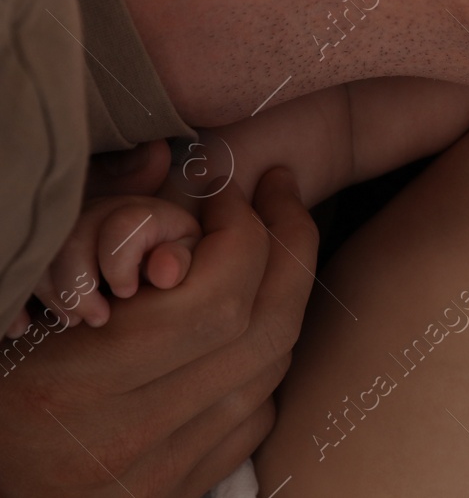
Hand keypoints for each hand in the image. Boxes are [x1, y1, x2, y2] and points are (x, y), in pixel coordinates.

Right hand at [0, 168, 316, 497]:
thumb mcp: (20, 292)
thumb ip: (92, 226)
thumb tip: (165, 158)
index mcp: (82, 381)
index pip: (219, 299)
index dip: (243, 229)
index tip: (228, 190)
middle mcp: (133, 434)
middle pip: (266, 328)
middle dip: (288, 245)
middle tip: (276, 195)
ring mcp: (163, 472)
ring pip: (271, 367)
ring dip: (282, 295)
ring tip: (266, 246)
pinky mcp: (180, 491)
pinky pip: (256, 414)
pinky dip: (261, 356)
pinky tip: (242, 320)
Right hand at [33, 195, 201, 328]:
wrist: (145, 255)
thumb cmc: (167, 256)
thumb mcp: (184, 255)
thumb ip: (179, 258)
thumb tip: (165, 271)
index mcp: (138, 212)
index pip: (122, 226)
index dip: (121, 265)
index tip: (127, 292)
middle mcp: (98, 213)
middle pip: (73, 241)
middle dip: (80, 287)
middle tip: (96, 318)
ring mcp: (67, 228)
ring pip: (43, 256)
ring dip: (54, 295)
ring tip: (73, 321)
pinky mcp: (43, 248)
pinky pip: (17, 267)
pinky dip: (16, 301)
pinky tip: (22, 326)